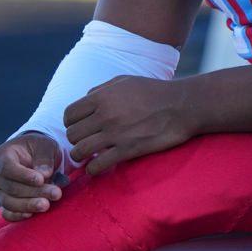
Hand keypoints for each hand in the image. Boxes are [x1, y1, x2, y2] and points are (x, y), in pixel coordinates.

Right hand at [0, 130, 65, 221]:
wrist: (34, 157)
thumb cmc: (38, 148)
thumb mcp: (45, 145)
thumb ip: (44, 157)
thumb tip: (44, 174)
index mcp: (2, 156)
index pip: (8, 168)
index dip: (24, 176)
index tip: (41, 179)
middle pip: (11, 188)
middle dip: (34, 192)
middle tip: (56, 193)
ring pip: (9, 202)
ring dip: (29, 205)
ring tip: (47, 205)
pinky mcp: (5, 203)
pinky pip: (7, 214)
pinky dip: (18, 216)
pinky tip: (32, 215)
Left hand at [63, 75, 193, 176]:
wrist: (181, 106)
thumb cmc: (154, 92)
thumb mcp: (124, 82)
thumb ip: (101, 89)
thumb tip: (85, 98)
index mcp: (102, 97)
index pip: (70, 114)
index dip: (70, 123)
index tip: (79, 127)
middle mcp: (104, 115)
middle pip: (72, 134)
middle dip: (75, 140)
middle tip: (85, 141)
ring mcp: (115, 134)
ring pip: (80, 151)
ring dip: (81, 156)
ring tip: (88, 156)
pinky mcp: (128, 150)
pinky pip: (98, 165)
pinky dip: (93, 169)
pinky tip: (98, 167)